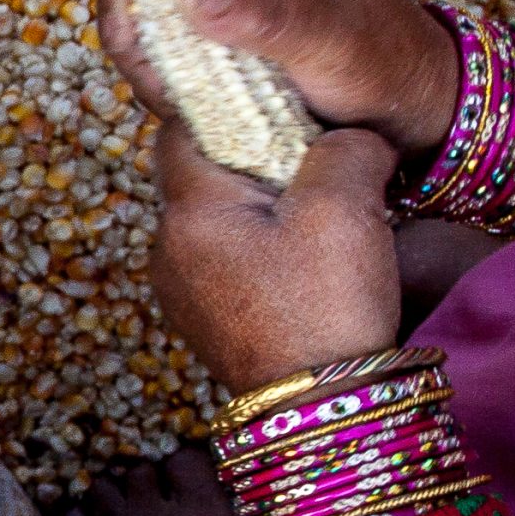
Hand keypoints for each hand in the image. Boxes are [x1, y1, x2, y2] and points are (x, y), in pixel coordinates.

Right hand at [97, 0, 459, 160]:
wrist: (420, 112)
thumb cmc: (388, 61)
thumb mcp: (330, 34)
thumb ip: (265, 10)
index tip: (137, 17)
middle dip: (133, 27)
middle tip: (158, 76)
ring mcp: (224, 11)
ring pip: (147, 25)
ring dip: (148, 63)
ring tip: (180, 101)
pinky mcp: (221, 53)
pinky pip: (168, 61)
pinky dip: (166, 85)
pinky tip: (190, 111)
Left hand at [148, 121, 402, 392]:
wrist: (322, 406)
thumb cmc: (327, 303)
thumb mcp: (346, 206)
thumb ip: (345, 149)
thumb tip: (348, 139)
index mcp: (188, 210)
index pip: (179, 129)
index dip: (224, 108)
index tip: (275, 109)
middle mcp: (166, 247)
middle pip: (199, 176)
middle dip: (251, 162)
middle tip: (311, 165)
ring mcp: (179, 289)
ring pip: (214, 221)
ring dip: (259, 209)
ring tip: (316, 218)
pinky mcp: (203, 320)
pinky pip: (224, 261)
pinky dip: (258, 249)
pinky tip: (303, 263)